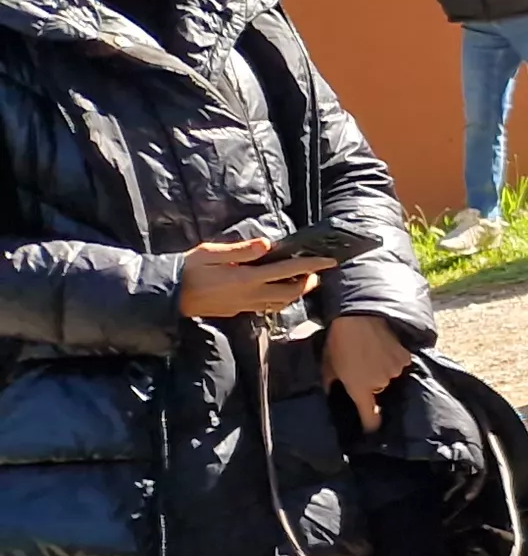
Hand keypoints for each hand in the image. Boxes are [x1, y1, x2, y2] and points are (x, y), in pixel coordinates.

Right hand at [177, 238, 327, 317]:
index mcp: (247, 279)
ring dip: (296, 292)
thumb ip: (241, 250)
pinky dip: (281, 299)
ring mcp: (246, 305)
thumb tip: (267, 244)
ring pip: (281, 302)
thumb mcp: (211, 253)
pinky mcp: (240, 311)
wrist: (170, 294)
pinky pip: (268, 306)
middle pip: (291, 292)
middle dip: (308, 282)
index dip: (311, 266)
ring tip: (304, 280)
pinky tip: (281, 290)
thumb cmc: (189, 269)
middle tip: (318, 271)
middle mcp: (251, 295)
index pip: (288, 272)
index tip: (329, 261)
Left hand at [323, 312, 412, 426]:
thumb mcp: (327, 364)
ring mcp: (396, 370)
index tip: (370, 427)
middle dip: (373, 383)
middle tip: (363, 368)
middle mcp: (381, 383)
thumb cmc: (339, 340)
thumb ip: (331, 383)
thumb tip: (331, 393)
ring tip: (373, 354)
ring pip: (391, 375)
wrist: (359, 315)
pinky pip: (400, 363)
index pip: (371, 418)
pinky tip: (384, 346)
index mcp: (360, 389)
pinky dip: (394, 358)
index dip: (371, 425)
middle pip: (381, 391)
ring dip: (384, 369)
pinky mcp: (406, 356)